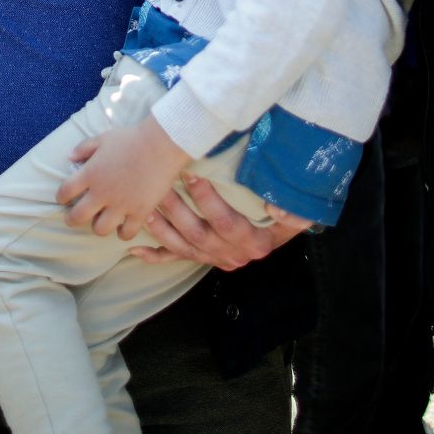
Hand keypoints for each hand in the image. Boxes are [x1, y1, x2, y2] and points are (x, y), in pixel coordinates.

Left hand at [56, 116, 190, 240]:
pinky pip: (127, 233)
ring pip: (100, 230)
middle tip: (73, 218)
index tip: (63, 198)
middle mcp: (102, 193)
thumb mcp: (103, 138)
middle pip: (77, 217)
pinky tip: (122, 227)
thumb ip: (83, 148)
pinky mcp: (140, 212)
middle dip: (71, 219)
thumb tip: (69, 158)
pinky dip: (122, 233)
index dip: (61, 197)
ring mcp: (121, 205)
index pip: (65, 192)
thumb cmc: (131, 138)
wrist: (161, 144)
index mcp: (90, 173)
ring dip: (97, 227)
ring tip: (100, 222)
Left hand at [128, 173, 303, 269]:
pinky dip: (154, 254)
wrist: (276, 234)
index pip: (227, 223)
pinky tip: (135, 248)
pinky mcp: (201, 258)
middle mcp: (232, 254)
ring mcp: (213, 258)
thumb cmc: (284, 217)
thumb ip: (293, 212)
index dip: (208, 201)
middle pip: (198, 233)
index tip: (192, 174)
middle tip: (159, 185)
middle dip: (176, 209)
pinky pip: (175, 259)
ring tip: (145, 207)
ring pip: (183, 246)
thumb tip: (277, 207)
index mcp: (254, 242)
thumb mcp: (298, 214)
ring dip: (161, 228)